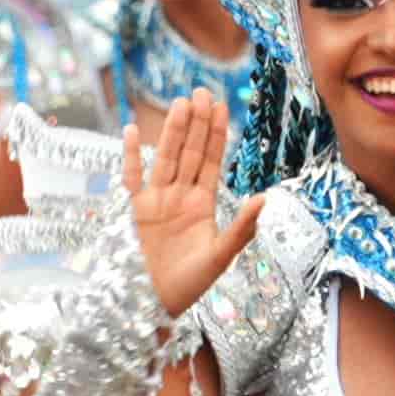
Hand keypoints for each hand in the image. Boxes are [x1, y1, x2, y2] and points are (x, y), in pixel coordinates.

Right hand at [128, 88, 263, 315]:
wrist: (154, 303)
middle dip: (196, 123)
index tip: (222, 106)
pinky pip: (132, 178)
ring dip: (171, 131)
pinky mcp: (135, 211)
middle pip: (188, 152)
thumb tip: (263, 199)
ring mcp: (157, 201)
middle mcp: (180, 196)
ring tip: (180, 103)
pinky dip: (131, 156)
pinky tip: (131, 131)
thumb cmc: (189, 285)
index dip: (216, 133)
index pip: (210, 160)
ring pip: (165, 157)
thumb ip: (240, 228)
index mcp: (202, 203)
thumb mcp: (220, 257)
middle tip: (202, 91)